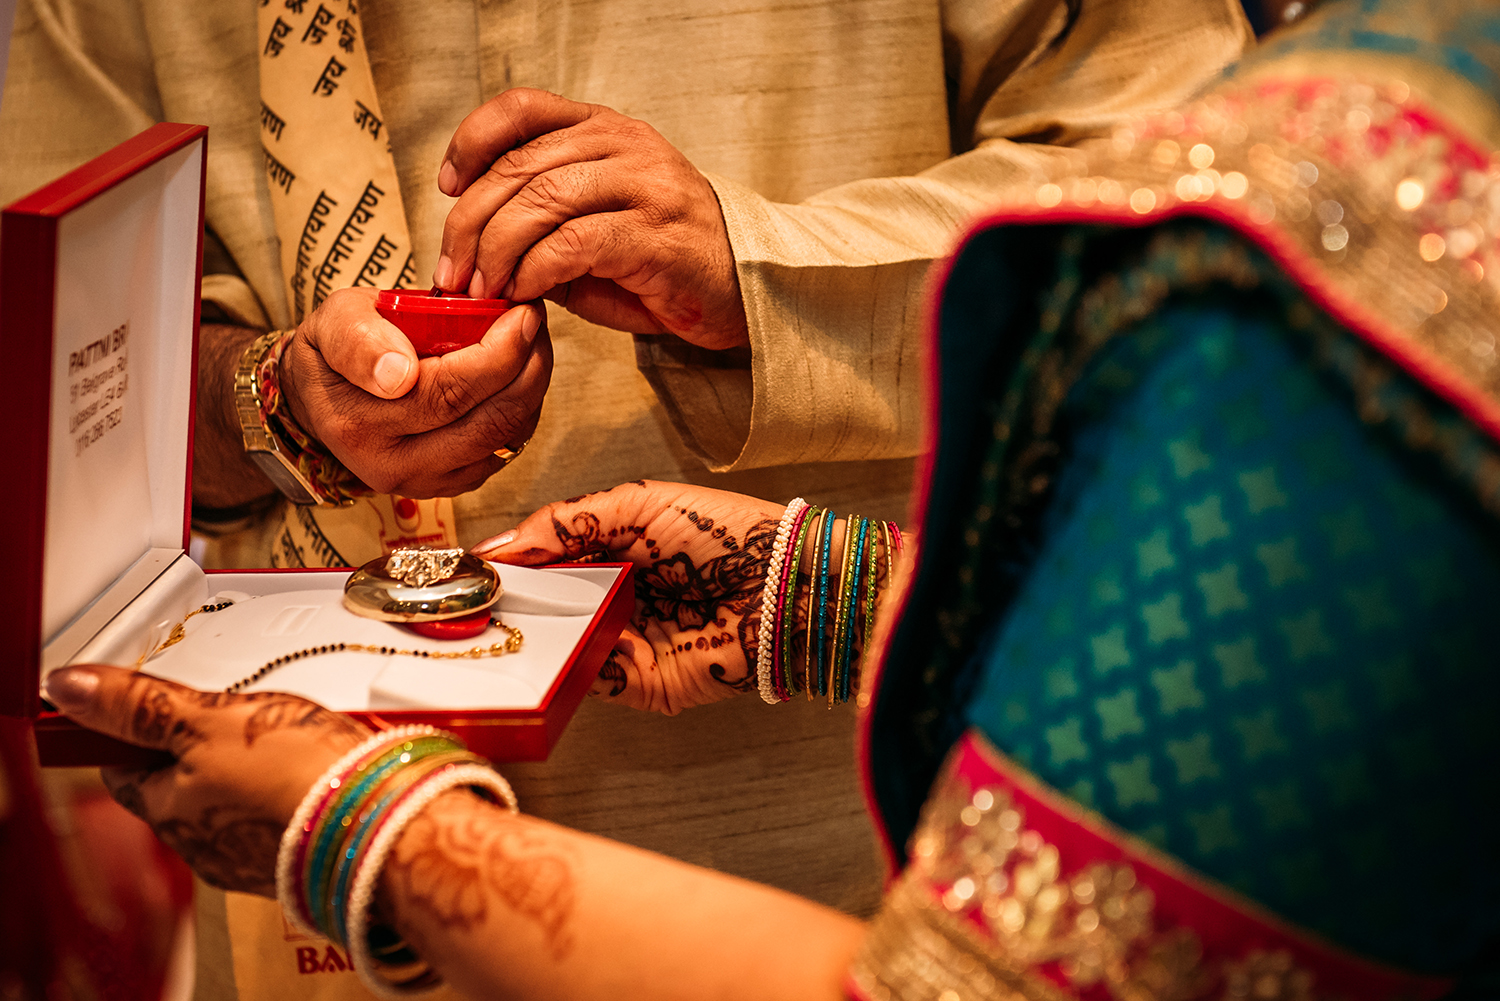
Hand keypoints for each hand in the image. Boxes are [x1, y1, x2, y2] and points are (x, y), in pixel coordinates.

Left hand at [43, 666, 369, 895]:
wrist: (386, 821)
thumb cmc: (301, 774)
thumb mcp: (212, 720)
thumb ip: (142, 705)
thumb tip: (69, 686)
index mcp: (168, 812)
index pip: (125, 766)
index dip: (138, 726)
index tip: (161, 700)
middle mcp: (203, 845)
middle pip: (182, 781)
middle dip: (205, 744)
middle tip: (240, 708)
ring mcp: (252, 855)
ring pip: (234, 797)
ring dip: (252, 766)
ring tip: (289, 731)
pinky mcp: (300, 854)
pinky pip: (281, 812)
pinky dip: (292, 786)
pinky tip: (317, 763)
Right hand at [279, 288, 551, 497]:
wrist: (323, 399)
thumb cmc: (335, 352)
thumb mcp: (332, 323)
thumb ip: (358, 340)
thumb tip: (398, 373)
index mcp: (357, 421)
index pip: (447, 392)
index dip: (499, 354)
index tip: (521, 314)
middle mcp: (389, 463)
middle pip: (485, 422)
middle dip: (527, 369)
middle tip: (534, 323)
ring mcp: (421, 481)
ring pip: (501, 441)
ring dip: (531, 390)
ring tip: (533, 344)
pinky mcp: (447, 486)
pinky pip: (502, 452)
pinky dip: (522, 412)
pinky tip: (520, 377)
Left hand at [433, 89, 748, 349]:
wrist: (746, 291)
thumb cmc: (664, 263)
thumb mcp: (595, 227)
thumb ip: (542, 222)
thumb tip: (472, 245)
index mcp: (606, 131)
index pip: (524, 108)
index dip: (472, 140)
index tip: (447, 185)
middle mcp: (626, 147)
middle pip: (519, 164)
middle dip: (469, 221)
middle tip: (451, 269)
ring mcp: (645, 187)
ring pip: (541, 201)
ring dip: (496, 251)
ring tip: (482, 289)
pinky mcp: (655, 237)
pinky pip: (573, 244)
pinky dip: (534, 271)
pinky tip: (522, 292)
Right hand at [474, 481, 782, 713]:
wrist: (787, 584)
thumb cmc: (727, 533)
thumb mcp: (638, 505)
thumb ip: (566, 521)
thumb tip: (501, 545)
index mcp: (613, 555)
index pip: (544, 565)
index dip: (511, 568)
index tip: (471, 571)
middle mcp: (615, 602)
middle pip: (547, 612)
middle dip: (517, 610)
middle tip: (481, 604)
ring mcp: (627, 646)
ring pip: (563, 650)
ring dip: (547, 638)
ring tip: (533, 619)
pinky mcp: (645, 686)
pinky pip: (595, 682)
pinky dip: (585, 665)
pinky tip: (594, 639)